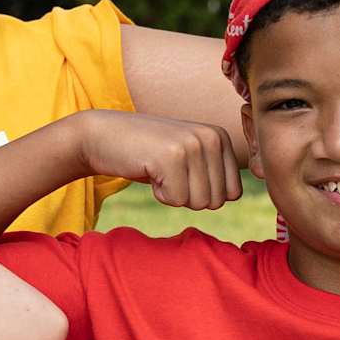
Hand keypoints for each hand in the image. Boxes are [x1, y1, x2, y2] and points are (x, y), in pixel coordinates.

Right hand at [69, 110, 243, 210]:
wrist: (103, 136)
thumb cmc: (148, 154)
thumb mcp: (190, 158)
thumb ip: (215, 172)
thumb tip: (235, 196)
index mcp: (221, 137)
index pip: (232, 193)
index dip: (203, 193)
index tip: (183, 173)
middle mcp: (212, 137)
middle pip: (215, 201)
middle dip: (188, 196)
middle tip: (168, 172)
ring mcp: (192, 145)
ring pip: (198, 203)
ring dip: (174, 195)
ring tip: (159, 170)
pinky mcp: (171, 156)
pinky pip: (177, 200)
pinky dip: (159, 195)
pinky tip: (149, 170)